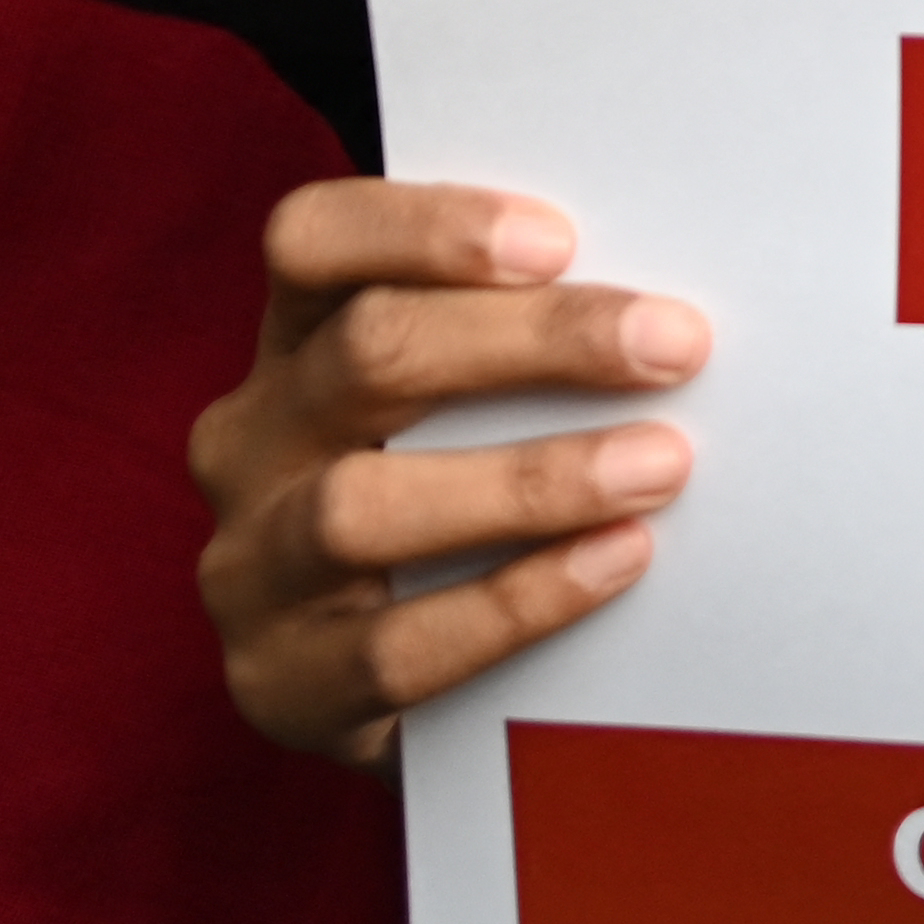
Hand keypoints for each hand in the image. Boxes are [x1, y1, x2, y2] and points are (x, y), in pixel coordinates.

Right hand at [192, 181, 707, 767]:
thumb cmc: (462, 504)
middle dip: (533, 341)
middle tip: (672, 344)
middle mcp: (252, 441)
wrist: (415, 695)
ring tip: (660, 465)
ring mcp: (252, 568)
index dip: (425, 229)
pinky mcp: (283, 685)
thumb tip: (664, 306)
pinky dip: (518, 600)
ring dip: (530, 480)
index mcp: (294, 342)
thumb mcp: (468, 404)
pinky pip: (396, 647)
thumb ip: (526, 346)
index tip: (560, 240)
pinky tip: (616, 561)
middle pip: (367, 355)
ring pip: (361, 506)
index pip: (312, 243)